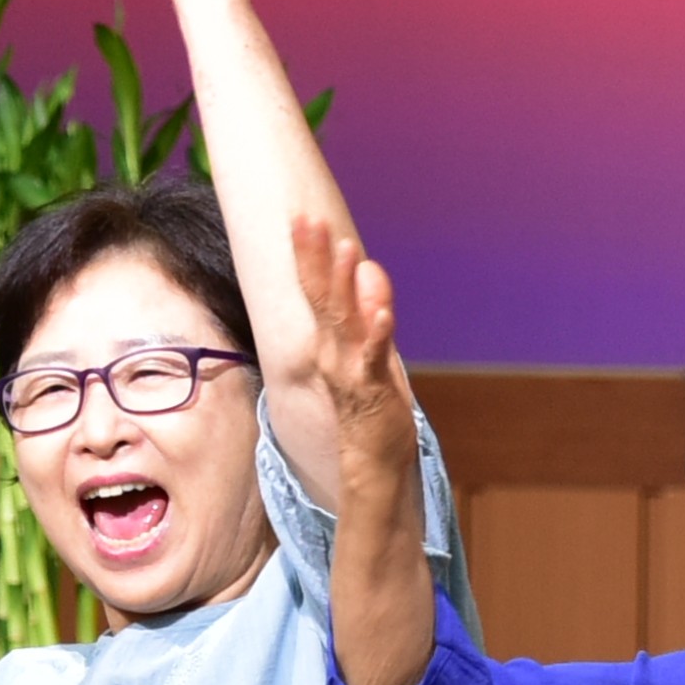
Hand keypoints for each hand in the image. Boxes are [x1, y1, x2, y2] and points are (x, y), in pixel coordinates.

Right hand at [288, 215, 409, 463]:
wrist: (373, 465)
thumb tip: (368, 267)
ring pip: (343, 323)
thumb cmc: (372, 407)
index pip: (315, 292)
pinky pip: (372, 359)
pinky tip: (380, 312)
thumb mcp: (372, 350)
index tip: (304, 219)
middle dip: (314, 259)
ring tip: (346, 249)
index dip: (309, 257)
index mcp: (330, 343)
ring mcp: (349, 371)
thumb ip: (369, 309)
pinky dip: (376, 335)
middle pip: (320, 299)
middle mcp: (332, 353)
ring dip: (344, 285)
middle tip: (307, 220)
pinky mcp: (371, 391)